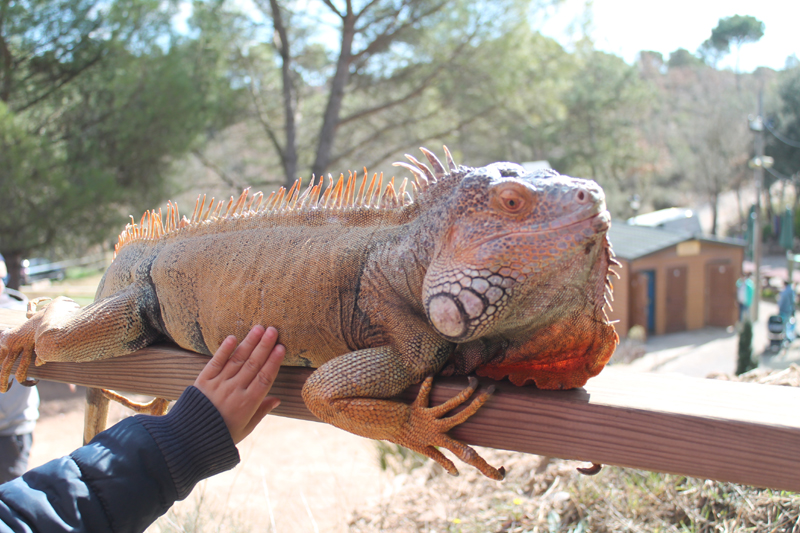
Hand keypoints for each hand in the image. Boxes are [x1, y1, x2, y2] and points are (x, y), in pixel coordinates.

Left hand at [194, 325, 284, 443]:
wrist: (189, 440)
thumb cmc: (222, 435)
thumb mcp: (245, 428)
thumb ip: (261, 412)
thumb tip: (278, 399)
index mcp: (247, 403)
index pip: (265, 378)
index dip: (274, 362)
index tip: (281, 348)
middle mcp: (234, 391)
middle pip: (253, 364)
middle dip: (264, 346)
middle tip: (273, 330)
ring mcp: (218, 384)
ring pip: (237, 360)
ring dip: (249, 343)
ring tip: (259, 328)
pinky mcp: (203, 380)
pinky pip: (216, 362)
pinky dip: (224, 350)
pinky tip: (233, 338)